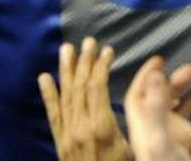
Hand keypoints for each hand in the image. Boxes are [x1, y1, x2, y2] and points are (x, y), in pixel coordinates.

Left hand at [39, 39, 132, 160]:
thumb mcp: (137, 151)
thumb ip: (139, 124)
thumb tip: (146, 97)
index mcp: (101, 127)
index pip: (97, 86)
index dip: (101, 65)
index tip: (107, 50)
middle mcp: (81, 127)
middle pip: (80, 86)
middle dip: (85, 61)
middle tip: (88, 41)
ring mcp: (68, 135)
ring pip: (65, 95)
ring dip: (65, 70)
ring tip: (66, 49)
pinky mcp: (60, 144)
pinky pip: (52, 115)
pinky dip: (48, 95)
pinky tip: (44, 78)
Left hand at [125, 58, 190, 160]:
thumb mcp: (160, 139)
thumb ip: (156, 108)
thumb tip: (155, 75)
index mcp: (145, 130)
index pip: (137, 97)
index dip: (145, 76)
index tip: (160, 60)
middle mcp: (158, 136)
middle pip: (162, 102)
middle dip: (177, 83)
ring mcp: (176, 146)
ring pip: (183, 118)